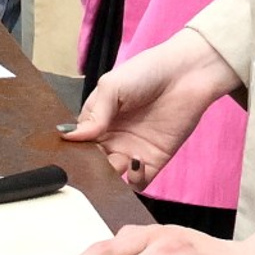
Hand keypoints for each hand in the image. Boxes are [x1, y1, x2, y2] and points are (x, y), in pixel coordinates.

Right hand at [59, 31, 238, 192]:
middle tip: (93, 163)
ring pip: (112, 175)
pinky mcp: (155, 161)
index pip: (78, 142)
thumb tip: (68, 136)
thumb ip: (94, 115)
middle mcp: (111, 138)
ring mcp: (132, 150)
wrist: (186, 75)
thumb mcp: (112, 86)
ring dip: (110, 176)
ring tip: (117, 162)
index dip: (74, 149)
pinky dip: (134, 179)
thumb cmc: (146, 73)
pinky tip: (137, 163)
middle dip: (90, 167)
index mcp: (97, 119)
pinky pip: (138, 181)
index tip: (71, 155)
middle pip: (93, 162)